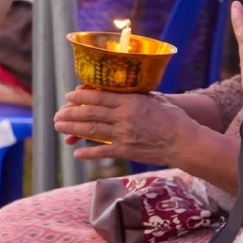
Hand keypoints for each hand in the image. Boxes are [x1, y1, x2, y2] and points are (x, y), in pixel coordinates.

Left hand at [55, 87, 192, 164]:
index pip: (99, 97)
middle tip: (58, 114)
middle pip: (90, 114)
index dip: (81, 97)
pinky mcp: (127, 151)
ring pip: (92, 132)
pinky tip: (77, 153)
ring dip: (73, 129)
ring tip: (60, 127)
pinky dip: (88, 153)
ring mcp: (123, 135)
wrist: (184, 142)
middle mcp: (123, 118)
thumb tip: (124, 89)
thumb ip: (137, 94)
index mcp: (130, 102)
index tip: (70, 96)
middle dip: (71, 113)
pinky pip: (103, 152)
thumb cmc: (174, 118)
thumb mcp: (156, 98)